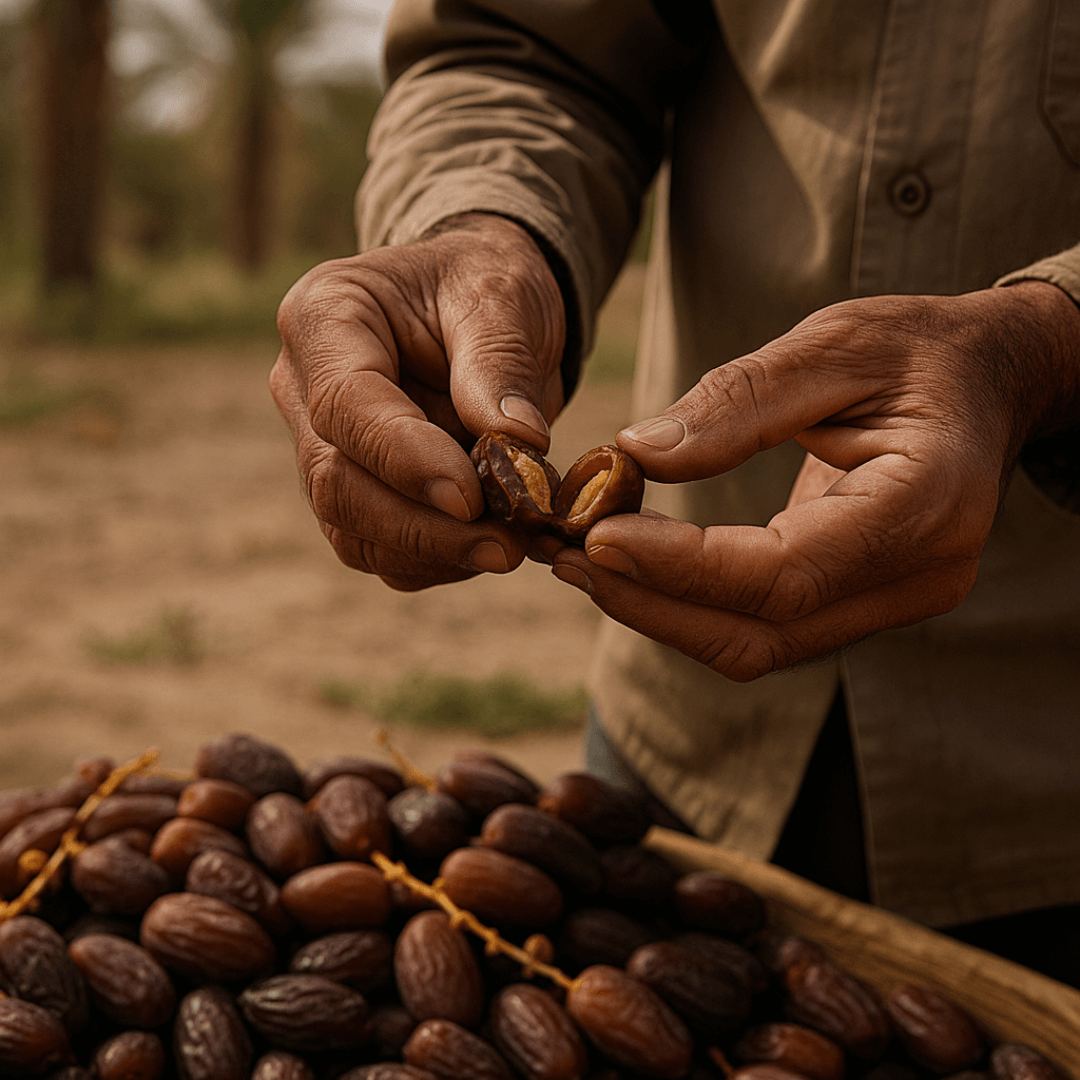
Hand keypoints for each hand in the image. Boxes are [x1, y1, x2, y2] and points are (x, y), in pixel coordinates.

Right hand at [271, 214, 565, 589]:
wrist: (481, 308)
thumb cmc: (485, 286)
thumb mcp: (503, 297)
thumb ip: (501, 364)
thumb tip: (518, 444)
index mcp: (324, 317)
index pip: (344, 403)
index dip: (403, 458)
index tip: (470, 497)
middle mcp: (304, 388)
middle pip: (337, 482)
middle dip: (422, 527)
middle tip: (505, 546)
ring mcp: (320, 446)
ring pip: (352, 529)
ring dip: (431, 554)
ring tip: (508, 550)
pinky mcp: (353, 491)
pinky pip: (379, 547)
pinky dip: (435, 561)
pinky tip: (488, 548)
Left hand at [549, 283, 1079, 679]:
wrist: (985, 382)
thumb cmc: (916, 351)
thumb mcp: (832, 345)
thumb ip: (738, 402)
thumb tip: (635, 456)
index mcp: (926, 504)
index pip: (786, 571)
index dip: (683, 567)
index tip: (595, 537)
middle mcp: (920, 575)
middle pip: (762, 631)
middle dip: (652, 602)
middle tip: (565, 557)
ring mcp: (895, 602)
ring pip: (757, 645)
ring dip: (660, 612)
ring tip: (580, 562)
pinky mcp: (863, 604)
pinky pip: (764, 628)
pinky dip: (691, 605)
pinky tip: (634, 565)